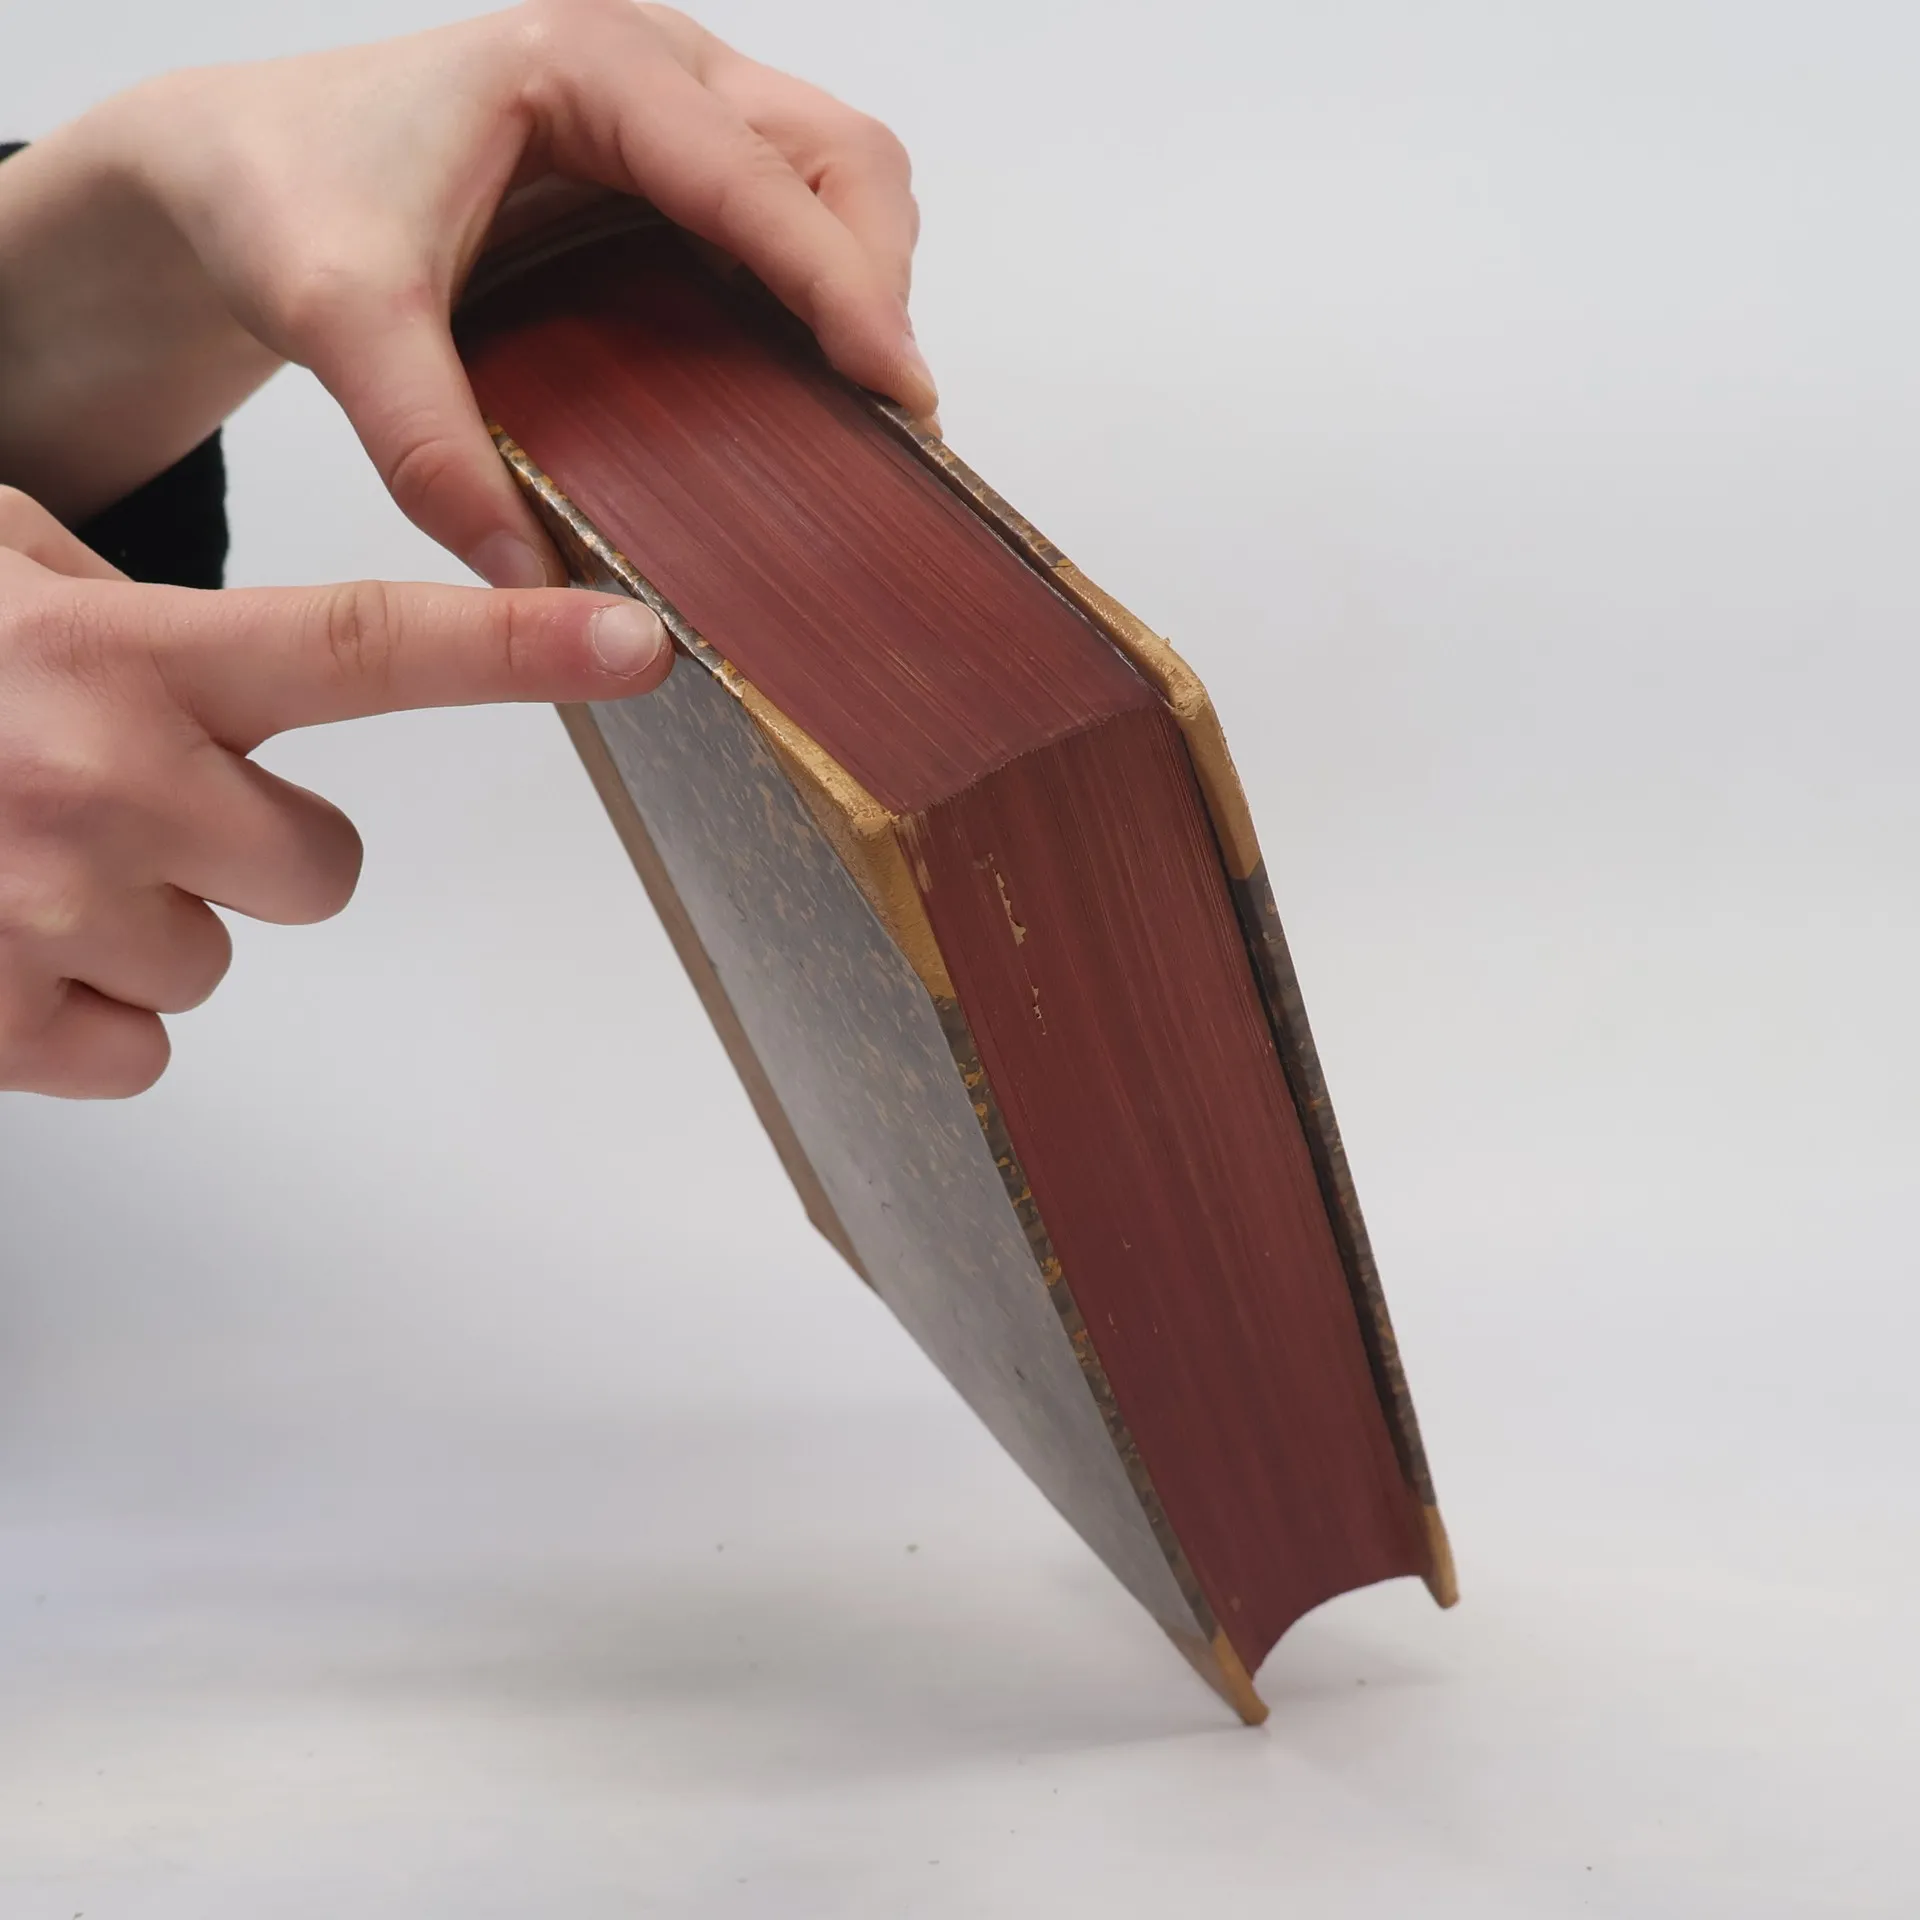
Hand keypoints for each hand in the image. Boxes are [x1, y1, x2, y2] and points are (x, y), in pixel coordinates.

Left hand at [0, 1, 930, 579]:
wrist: (241, 166)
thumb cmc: (284, 200)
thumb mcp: (337, 319)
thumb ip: (426, 443)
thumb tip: (528, 576)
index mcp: (585, 62)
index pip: (759, 177)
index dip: (844, 284)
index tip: (898, 390)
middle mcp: (648, 62)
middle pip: (839, 155)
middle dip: (877, 278)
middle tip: (880, 413)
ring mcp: (669, 102)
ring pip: (835, 171)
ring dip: (863, 277)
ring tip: (854, 401)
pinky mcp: (668, 158)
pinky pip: (792, 204)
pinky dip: (822, 282)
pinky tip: (803, 371)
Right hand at [0, 486, 670, 1096]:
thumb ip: (132, 608)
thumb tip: (251, 655)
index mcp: (117, 655)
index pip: (359, 645)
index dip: (513, 649)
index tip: (635, 646)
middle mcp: (102, 780)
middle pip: (324, 868)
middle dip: (249, 845)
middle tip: (118, 799)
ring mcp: (51, 910)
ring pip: (215, 962)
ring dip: (144, 923)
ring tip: (20, 855)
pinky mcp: (0, 1021)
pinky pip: (138, 1050)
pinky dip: (78, 1010)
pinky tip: (5, 936)